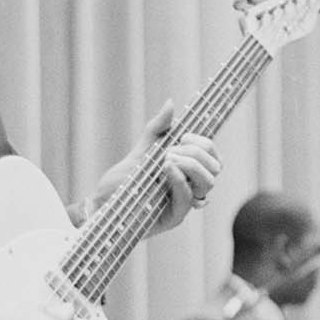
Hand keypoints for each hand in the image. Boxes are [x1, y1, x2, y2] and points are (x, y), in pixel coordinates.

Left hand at [95, 103, 220, 236]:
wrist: (103, 201)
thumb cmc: (124, 179)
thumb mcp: (142, 149)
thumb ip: (158, 129)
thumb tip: (170, 103)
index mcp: (188, 171)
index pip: (213, 156)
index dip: (204, 144)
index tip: (182, 136)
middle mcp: (191, 187)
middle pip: (215, 168)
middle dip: (197, 152)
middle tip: (170, 150)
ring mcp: (185, 203)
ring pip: (208, 182)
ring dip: (190, 165)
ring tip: (166, 160)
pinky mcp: (175, 217)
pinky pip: (188, 197)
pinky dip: (179, 179)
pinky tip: (166, 167)